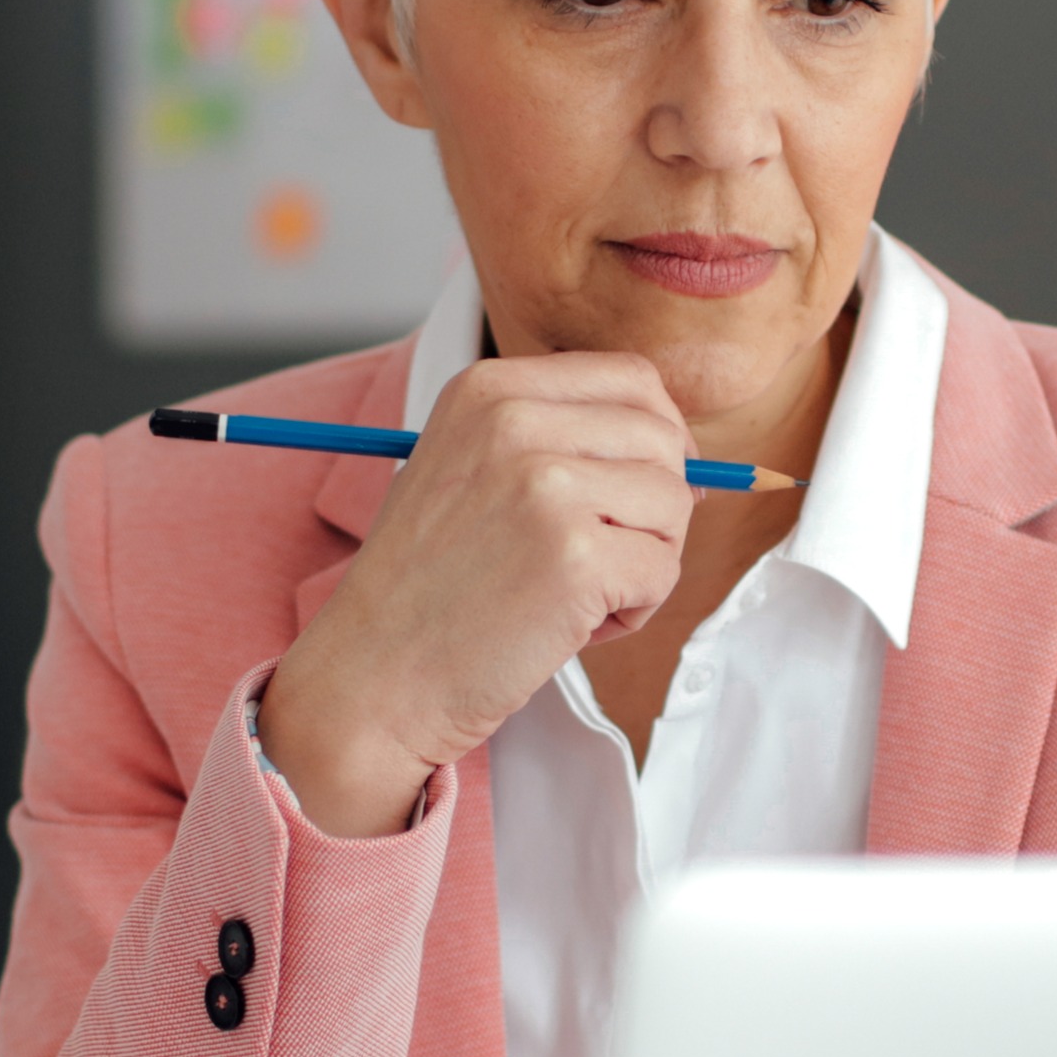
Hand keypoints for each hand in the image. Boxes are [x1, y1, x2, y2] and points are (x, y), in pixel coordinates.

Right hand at [257, 353, 692, 834]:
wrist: (373, 678)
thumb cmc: (430, 590)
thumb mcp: (470, 471)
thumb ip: (557, 439)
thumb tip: (683, 451)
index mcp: (488, 388)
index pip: (631, 378)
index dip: (659, 435)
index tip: (643, 488)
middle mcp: (514, 419)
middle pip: (663, 440)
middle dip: (656, 508)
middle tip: (601, 560)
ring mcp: (546, 485)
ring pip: (674, 505)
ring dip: (645, 562)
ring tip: (574, 595)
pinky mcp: (576, 557)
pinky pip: (663, 571)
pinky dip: (633, 611)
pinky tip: (569, 626)